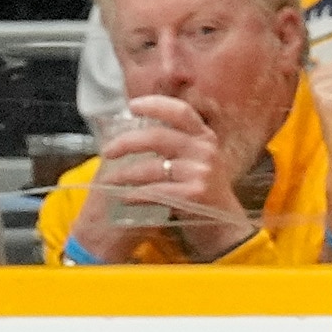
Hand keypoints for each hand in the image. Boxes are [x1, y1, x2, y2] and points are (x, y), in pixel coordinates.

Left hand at [73, 95, 252, 259]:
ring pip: (153, 167)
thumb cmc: (201, 192)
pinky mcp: (195, 194)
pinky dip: (136, 195)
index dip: (155, 105)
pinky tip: (124, 198)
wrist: (224, 227)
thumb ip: (175, 144)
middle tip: (107, 152)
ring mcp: (201, 172)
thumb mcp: (197, 161)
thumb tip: (134, 132)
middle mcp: (205, 151)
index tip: (132, 106)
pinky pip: (156, 191)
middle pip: (158, 137)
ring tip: (109, 180)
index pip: (180, 111)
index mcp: (204, 137)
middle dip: (126, 143)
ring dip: (125, 174)